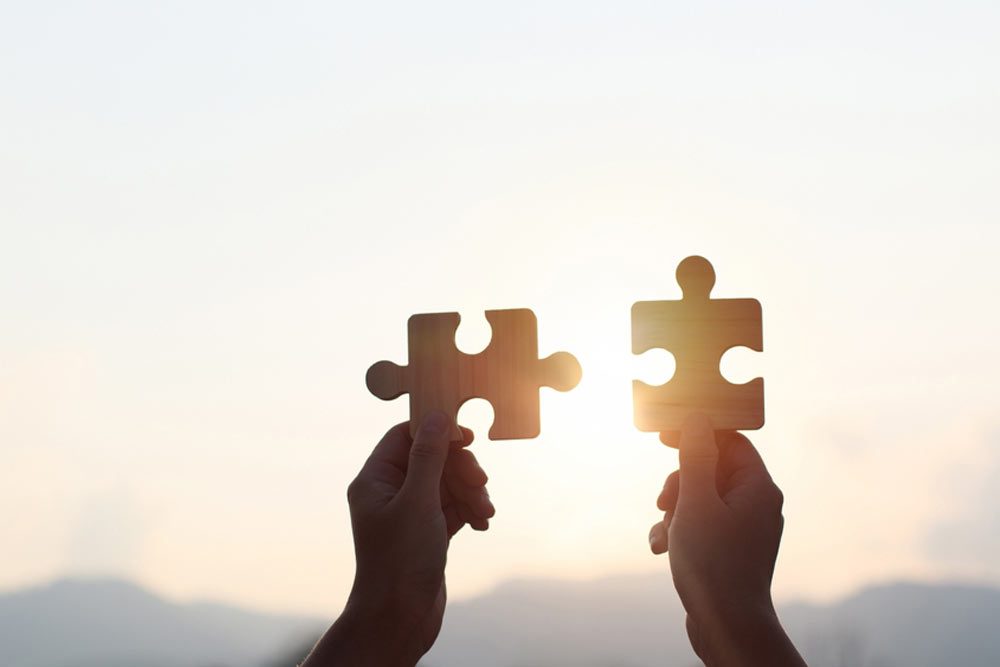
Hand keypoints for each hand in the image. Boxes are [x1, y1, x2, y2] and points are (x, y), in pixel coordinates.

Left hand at [303, 412, 494, 666]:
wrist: (399, 619)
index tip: (467, 439)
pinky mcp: (426, 532)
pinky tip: (482, 524)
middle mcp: (389, 492)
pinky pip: (452, 507)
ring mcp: (408, 513)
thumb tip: (436, 415)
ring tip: (485, 512)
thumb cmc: (400, 561)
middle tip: (481, 484)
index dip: (437, 432)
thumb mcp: (418, 501)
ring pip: (447, 483)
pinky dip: (469, 510)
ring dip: (471, 492)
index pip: (405, 436)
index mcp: (375, 479)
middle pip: (432, 459)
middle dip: (461, 469)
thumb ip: (429, 456)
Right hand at [648, 413, 804, 666]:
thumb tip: (697, 419)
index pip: (729, 440)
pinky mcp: (730, 549)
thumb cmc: (713, 562)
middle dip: (680, 483)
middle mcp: (756, 504)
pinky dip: (680, 530)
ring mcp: (743, 528)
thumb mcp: (696, 501)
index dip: (697, 434)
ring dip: (674, 511)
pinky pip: (701, 524)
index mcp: (758, 486)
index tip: (665, 437)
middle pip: (711, 469)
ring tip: (664, 534)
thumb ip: (696, 456)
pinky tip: (662, 548)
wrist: (727, 625)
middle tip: (664, 501)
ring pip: (700, 498)